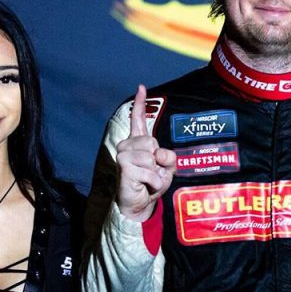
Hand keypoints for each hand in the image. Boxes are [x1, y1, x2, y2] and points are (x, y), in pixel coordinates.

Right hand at [115, 85, 176, 221]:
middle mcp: (127, 145)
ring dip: (157, 173)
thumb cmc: (151, 184)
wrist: (139, 204)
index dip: (141, 104)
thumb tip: (157, 152)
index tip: (141, 87)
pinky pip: (150, 171)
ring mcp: (123, 154)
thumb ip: (168, 157)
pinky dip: (154, 182)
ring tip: (148, 180)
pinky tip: (145, 186)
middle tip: (153, 172)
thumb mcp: (167, 168)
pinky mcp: (123, 166)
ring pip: (151, 156)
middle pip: (153, 142)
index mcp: (138, 142)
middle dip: (160, 160)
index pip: (139, 120)